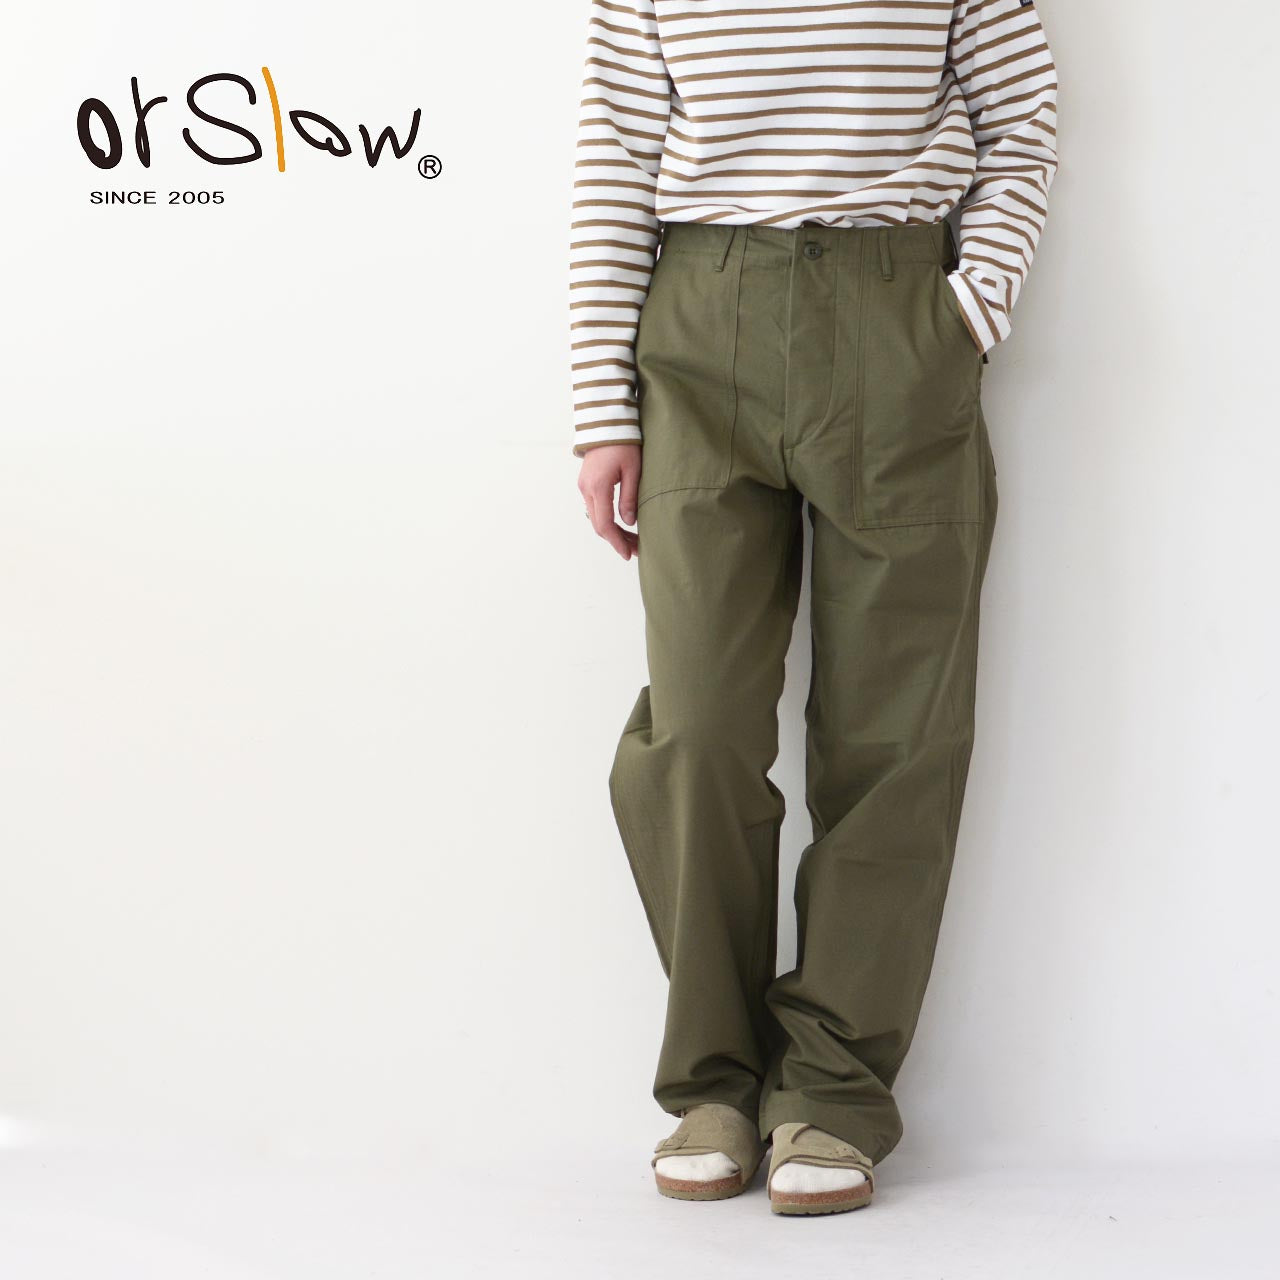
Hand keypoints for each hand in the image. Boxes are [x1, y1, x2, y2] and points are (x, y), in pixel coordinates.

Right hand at [578, 443, 640, 559]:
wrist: (606, 422)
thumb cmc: (623, 442)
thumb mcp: (633, 470)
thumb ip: (630, 497)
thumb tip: (630, 522)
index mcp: (598, 487)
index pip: (606, 524)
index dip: (617, 542)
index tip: (628, 554)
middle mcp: (587, 489)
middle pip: (599, 525)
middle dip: (616, 540)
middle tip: (635, 550)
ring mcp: (584, 486)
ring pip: (596, 518)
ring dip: (612, 531)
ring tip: (631, 540)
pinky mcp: (587, 483)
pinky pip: (595, 508)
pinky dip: (607, 519)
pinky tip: (621, 524)